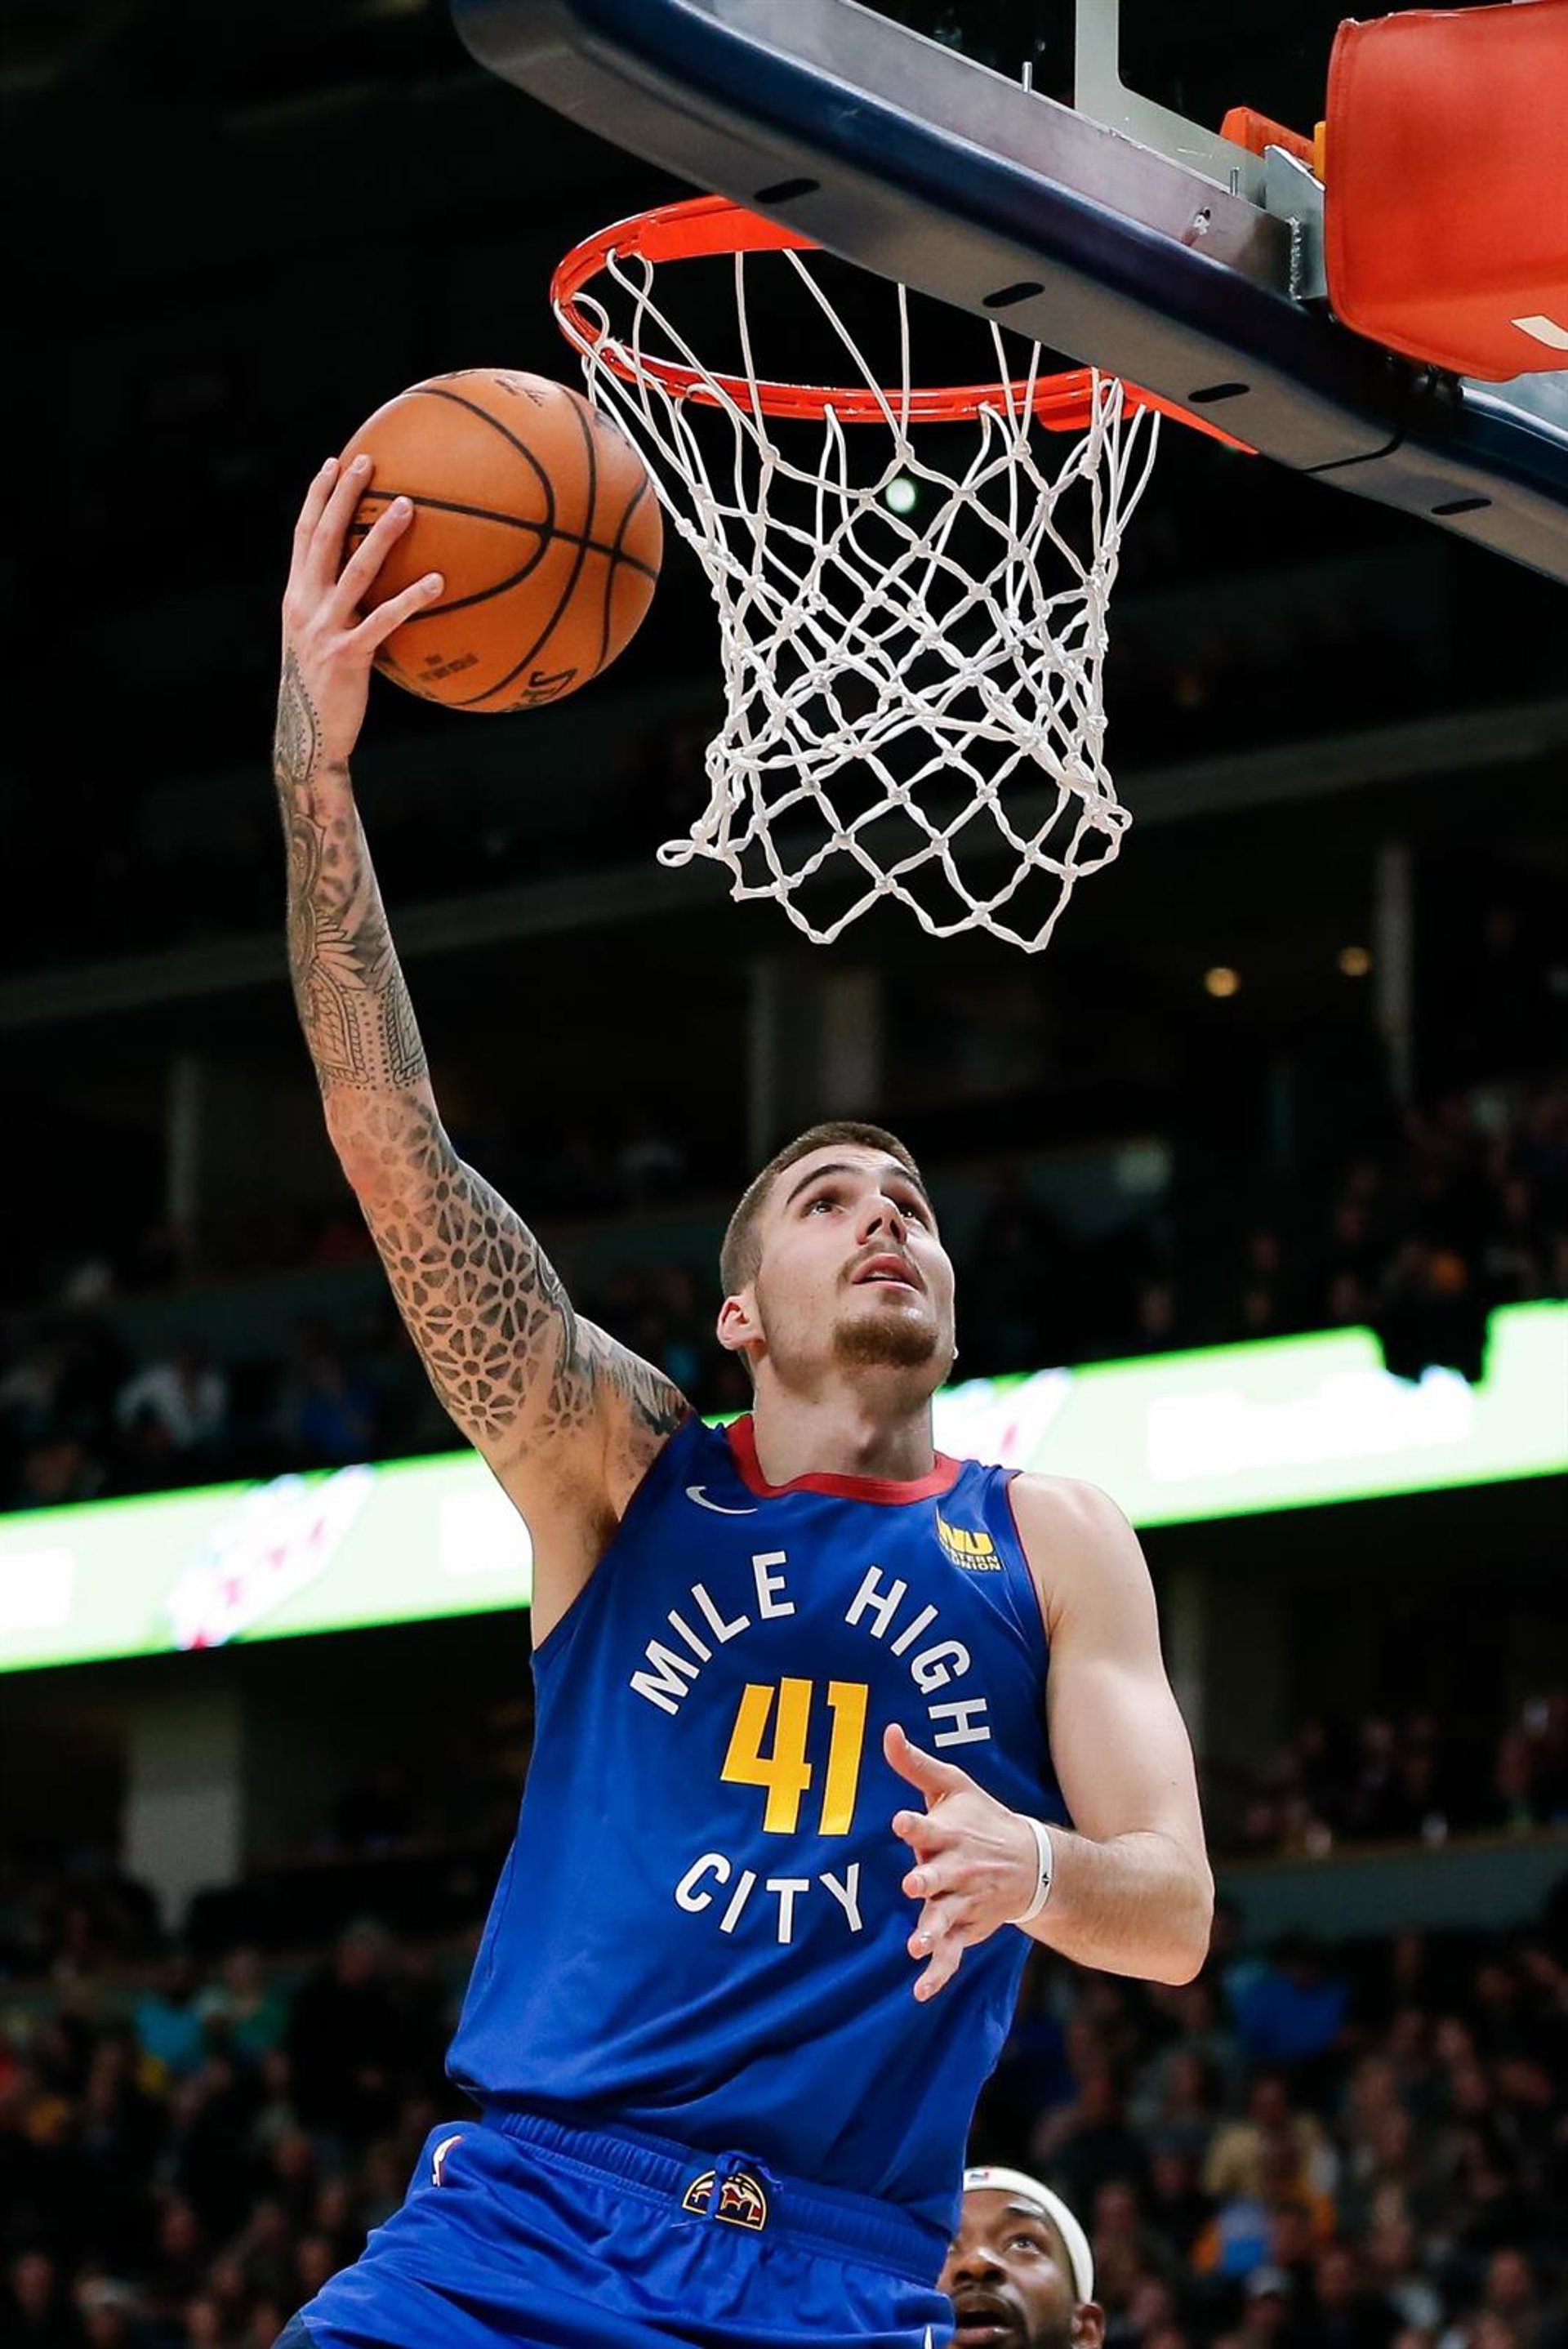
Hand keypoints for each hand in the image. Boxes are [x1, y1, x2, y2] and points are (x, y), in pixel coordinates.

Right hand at [274, 453, 443, 788]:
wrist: (308, 736)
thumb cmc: (324, 687)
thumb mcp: (322, 640)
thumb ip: (339, 608)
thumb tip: (375, 586)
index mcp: (297, 596)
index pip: (303, 534)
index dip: (317, 497)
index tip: (334, 462)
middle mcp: (305, 604)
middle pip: (324, 537)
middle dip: (344, 495)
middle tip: (369, 460)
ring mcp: (325, 628)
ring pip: (354, 570)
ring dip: (381, 534)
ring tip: (409, 504)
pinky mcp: (347, 655)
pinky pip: (384, 620)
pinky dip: (412, 599)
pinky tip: (439, 581)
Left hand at [886, 1721, 1038, 2000]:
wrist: (1032, 1863)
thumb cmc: (983, 1819)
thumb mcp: (954, 1787)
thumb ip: (916, 1765)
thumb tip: (887, 1731)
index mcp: (952, 1833)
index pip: (931, 1826)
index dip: (916, 1825)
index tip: (900, 1821)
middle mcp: (959, 1868)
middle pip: (940, 1875)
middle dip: (928, 1879)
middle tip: (912, 1883)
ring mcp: (965, 1901)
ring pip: (946, 1917)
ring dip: (932, 1930)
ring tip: (916, 1944)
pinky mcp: (967, 1928)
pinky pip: (951, 1953)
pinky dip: (938, 1973)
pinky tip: (921, 1992)